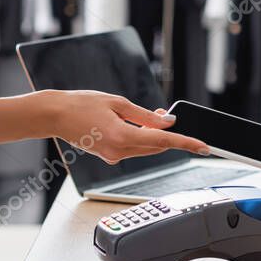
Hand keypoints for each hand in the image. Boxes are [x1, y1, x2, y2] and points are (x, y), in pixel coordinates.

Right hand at [40, 90, 209, 164]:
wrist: (56, 116)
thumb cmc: (82, 105)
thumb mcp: (118, 103)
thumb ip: (146, 115)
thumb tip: (168, 121)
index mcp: (122, 136)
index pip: (164, 141)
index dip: (187, 143)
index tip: (203, 147)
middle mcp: (119, 151)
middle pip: (157, 146)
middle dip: (167, 132)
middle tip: (166, 114)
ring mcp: (113, 156)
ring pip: (146, 148)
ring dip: (153, 134)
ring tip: (148, 115)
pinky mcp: (109, 156)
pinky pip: (133, 148)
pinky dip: (140, 138)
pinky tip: (133, 125)